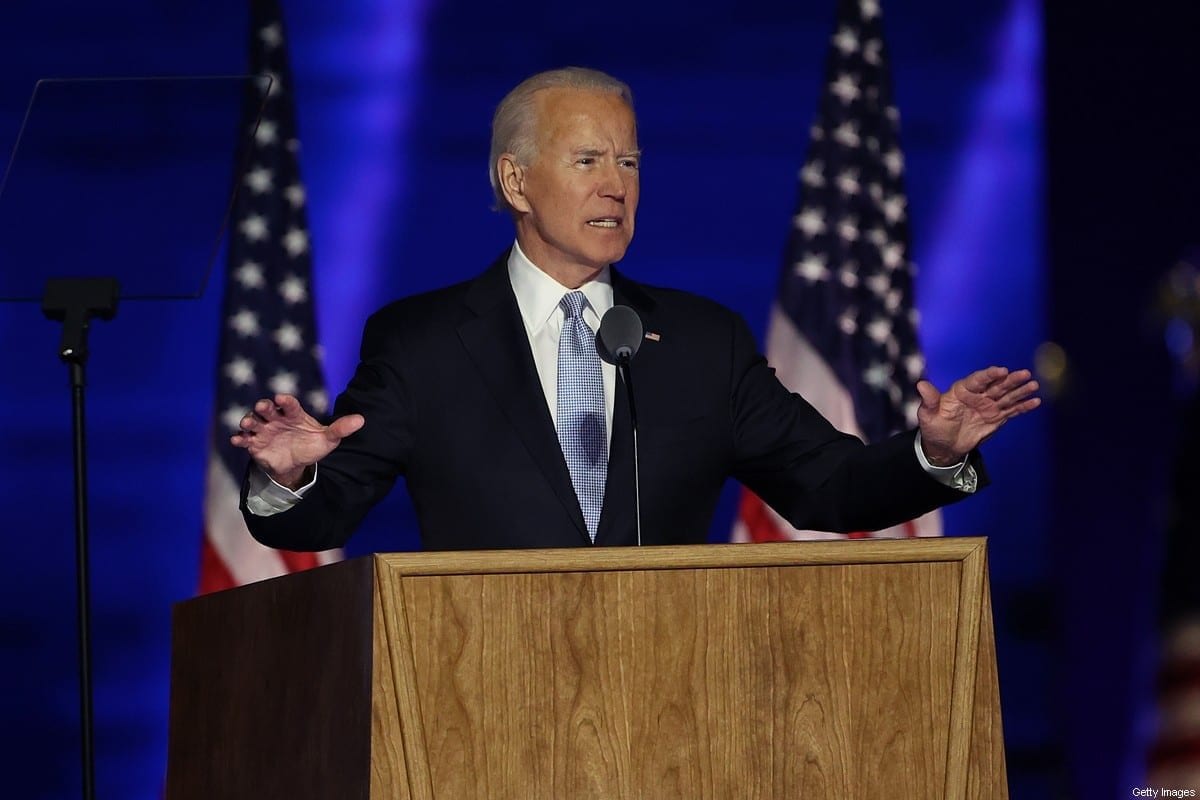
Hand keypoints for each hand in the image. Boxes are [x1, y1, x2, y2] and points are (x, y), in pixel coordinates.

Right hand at [229, 394, 363, 488]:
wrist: (296, 463)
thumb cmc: (312, 445)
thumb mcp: (328, 439)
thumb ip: (341, 429)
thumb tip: (361, 420)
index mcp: (293, 414)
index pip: (289, 404)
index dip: (285, 401)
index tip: (282, 398)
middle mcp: (276, 418)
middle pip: (267, 409)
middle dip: (263, 406)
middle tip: (263, 407)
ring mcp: (264, 430)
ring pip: (253, 421)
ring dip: (248, 421)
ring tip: (248, 423)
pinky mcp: (254, 444)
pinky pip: (244, 439)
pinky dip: (239, 438)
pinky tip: (237, 440)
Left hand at [916, 367, 1039, 465]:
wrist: (943, 446)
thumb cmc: (934, 427)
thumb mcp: (927, 415)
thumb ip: (929, 400)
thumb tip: (921, 384)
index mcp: (962, 390)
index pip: (977, 380)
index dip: (989, 375)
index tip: (1001, 370)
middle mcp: (978, 395)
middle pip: (996, 385)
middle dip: (1011, 380)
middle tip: (1025, 374)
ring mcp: (989, 406)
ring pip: (1007, 396)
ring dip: (1021, 391)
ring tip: (1034, 385)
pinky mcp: (996, 417)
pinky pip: (1011, 411)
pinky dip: (1023, 407)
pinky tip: (1035, 401)